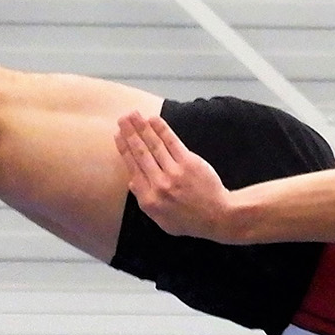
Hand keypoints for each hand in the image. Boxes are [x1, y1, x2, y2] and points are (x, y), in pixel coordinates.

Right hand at [113, 111, 236, 240]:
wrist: (217, 217)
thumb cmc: (188, 219)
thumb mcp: (161, 219)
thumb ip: (144, 201)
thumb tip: (131, 181)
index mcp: (148, 199)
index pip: (132, 168)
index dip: (124, 149)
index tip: (117, 136)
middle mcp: (159, 184)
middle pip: (140, 153)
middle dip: (129, 133)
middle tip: (121, 119)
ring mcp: (174, 173)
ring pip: (153, 145)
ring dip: (141, 127)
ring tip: (133, 114)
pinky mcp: (189, 163)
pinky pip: (172, 142)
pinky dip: (161, 130)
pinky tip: (153, 120)